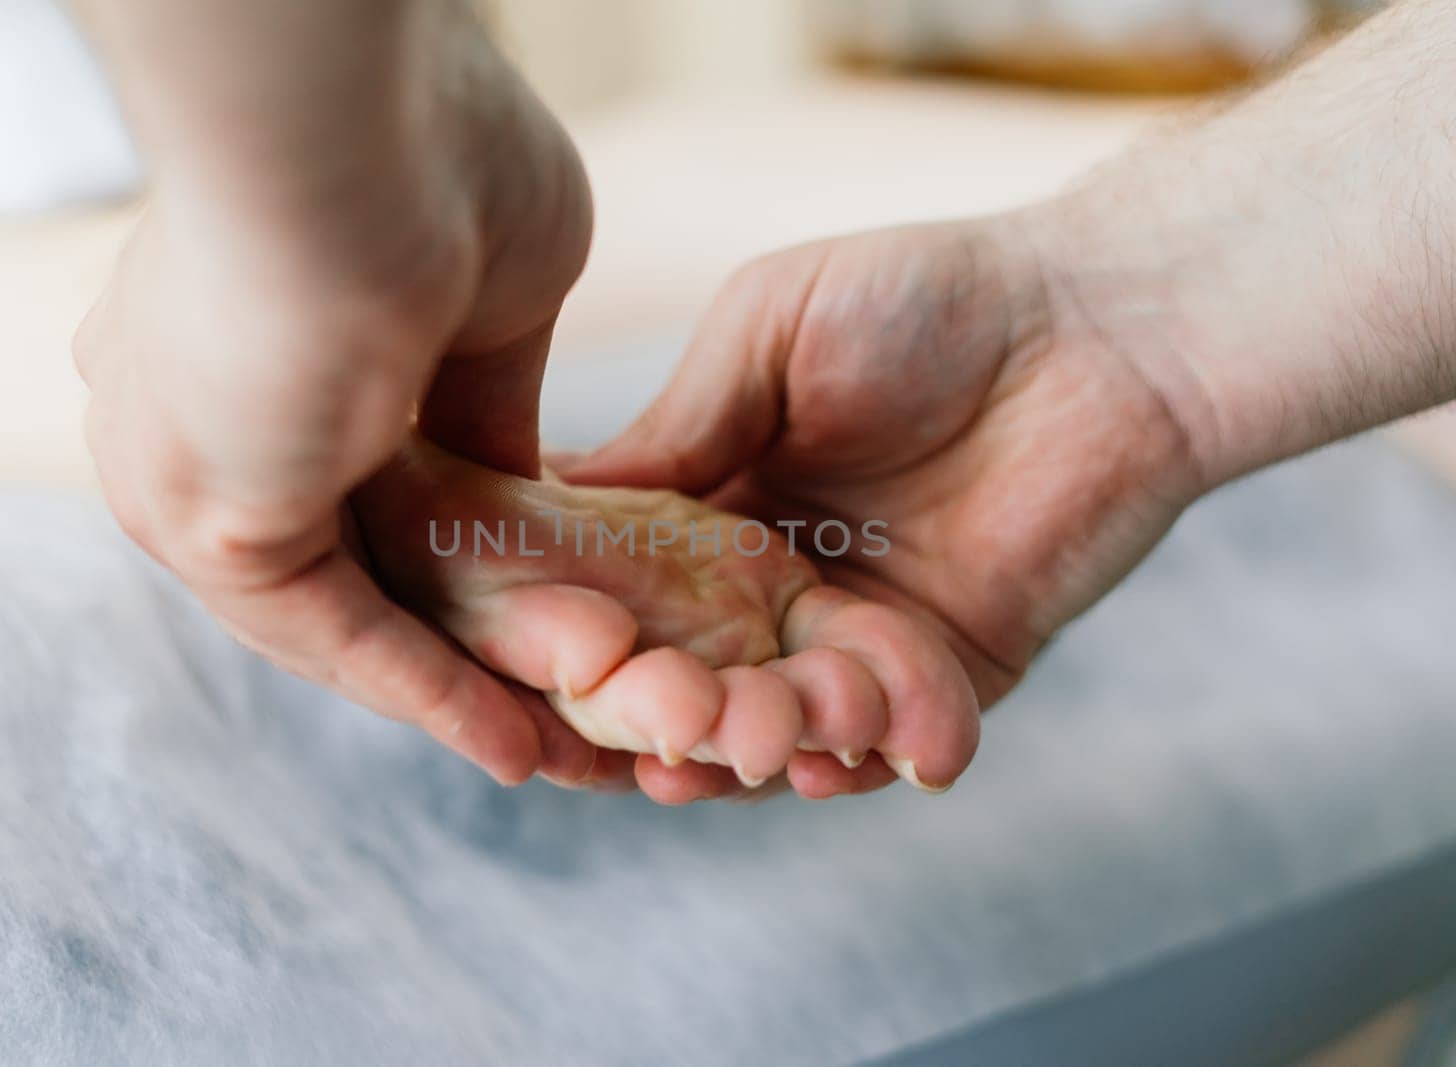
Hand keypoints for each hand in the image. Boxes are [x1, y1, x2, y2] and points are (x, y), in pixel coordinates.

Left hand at [74, 0, 591, 783]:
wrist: (354, 128)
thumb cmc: (432, 157)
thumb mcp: (500, 294)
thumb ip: (492, 396)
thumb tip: (513, 482)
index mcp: (251, 335)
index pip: (359, 473)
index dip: (454, 544)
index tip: (538, 596)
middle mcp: (191, 412)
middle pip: (348, 556)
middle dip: (457, 640)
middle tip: (548, 708)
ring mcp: (181, 467)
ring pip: (339, 609)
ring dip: (452, 686)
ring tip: (548, 750)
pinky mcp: (203, 519)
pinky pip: (329, 630)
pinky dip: (425, 690)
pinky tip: (511, 741)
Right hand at [567, 0, 1455, 800]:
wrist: (1102, 331)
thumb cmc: (932, 297)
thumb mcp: (769, 329)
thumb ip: (678, 423)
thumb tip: (550, 497)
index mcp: (714, 500)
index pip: (619, 583)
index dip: (572, 620)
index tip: (531, 647)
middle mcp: (771, 581)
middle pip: (685, 671)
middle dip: (656, 705)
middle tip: (643, 715)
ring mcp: (854, 635)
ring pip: (774, 720)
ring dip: (747, 744)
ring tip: (725, 747)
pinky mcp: (943, 675)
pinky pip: (885, 741)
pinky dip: (853, 761)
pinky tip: (821, 763)